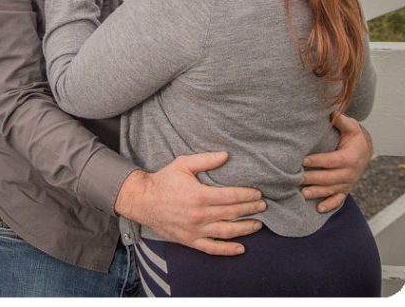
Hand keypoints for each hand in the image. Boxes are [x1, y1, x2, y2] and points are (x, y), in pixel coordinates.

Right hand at [114, 151, 265, 255]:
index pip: (231, 196)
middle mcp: (199, 214)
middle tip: (263, 206)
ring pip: (227, 232)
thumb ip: (205, 160)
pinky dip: (228, 250)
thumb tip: (226, 155)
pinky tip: (241, 248)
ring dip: (245, 228)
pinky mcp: (189, 240)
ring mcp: (195, 229)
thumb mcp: (182, 164)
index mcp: (199, 195)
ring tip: (258, 224)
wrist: (142, 200)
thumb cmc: (163, 180)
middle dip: (250, 209)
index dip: (247, 195)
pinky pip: (212, 248)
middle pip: (232, 213)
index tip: (257, 193)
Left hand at [301, 113, 372, 212]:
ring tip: (302, 193)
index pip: (331, 160)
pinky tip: (318, 209)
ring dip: (317, 192)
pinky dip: (330, 205)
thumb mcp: (351, 127)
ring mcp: (347, 183)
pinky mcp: (345, 189)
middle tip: (296, 178)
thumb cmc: (354, 137)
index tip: (302, 160)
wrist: (365, 151)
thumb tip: (332, 111)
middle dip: (312, 178)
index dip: (317, 161)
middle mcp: (350, 173)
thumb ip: (341, 120)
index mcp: (350, 158)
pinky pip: (338, 199)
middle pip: (329, 178)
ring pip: (331, 190)